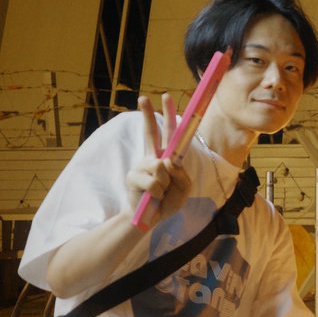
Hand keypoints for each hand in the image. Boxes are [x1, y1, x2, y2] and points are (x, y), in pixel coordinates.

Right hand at [127, 94, 191, 223]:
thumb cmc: (168, 201)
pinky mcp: (133, 177)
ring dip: (166, 185)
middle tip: (143, 97)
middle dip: (148, 114)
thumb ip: (182, 175)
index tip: (165, 97)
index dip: (169, 115)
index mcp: (166, 157)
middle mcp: (152, 157)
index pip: (169, 133)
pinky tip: (153, 197)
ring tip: (161, 193)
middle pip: (151, 132)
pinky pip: (154, 183)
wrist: (151, 219)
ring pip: (161, 168)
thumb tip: (166, 161)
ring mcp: (141, 165)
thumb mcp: (184, 189)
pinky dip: (159, 193)